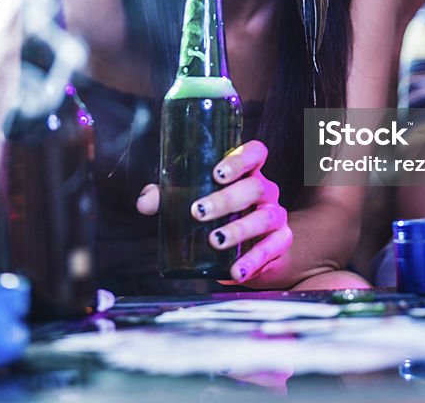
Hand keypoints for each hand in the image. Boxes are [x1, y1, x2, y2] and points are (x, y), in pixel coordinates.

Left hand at [137, 140, 291, 283]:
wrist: (252, 251)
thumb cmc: (220, 217)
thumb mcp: (193, 202)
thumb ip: (167, 197)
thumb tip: (145, 202)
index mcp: (246, 173)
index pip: (254, 153)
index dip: (240, 158)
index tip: (217, 173)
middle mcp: (264, 191)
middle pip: (255, 187)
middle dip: (226, 199)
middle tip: (198, 211)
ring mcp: (275, 216)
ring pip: (264, 217)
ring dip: (239, 229)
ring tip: (214, 240)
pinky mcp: (280, 242)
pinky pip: (272, 248)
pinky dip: (253, 261)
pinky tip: (235, 271)